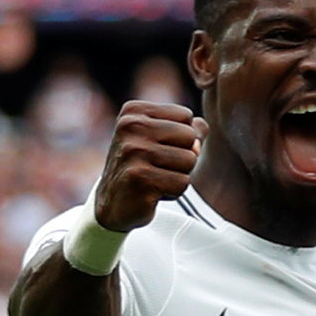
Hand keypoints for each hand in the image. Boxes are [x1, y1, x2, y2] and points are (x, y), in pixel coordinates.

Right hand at [94, 100, 202, 232]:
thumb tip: (201, 126)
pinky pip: (182, 183)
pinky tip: (153, 191)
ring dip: (179, 175)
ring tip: (156, 178)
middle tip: (158, 166)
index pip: (186, 115)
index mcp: (134, 112)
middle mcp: (130, 126)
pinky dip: (174, 191)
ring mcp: (132, 151)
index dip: (182, 137)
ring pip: (189, 160)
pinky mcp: (138, 177)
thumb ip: (189, 129)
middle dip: (184, 157)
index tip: (158, 147)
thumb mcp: (163, 141)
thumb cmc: (144, 167)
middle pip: (190, 136)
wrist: (114, 203)